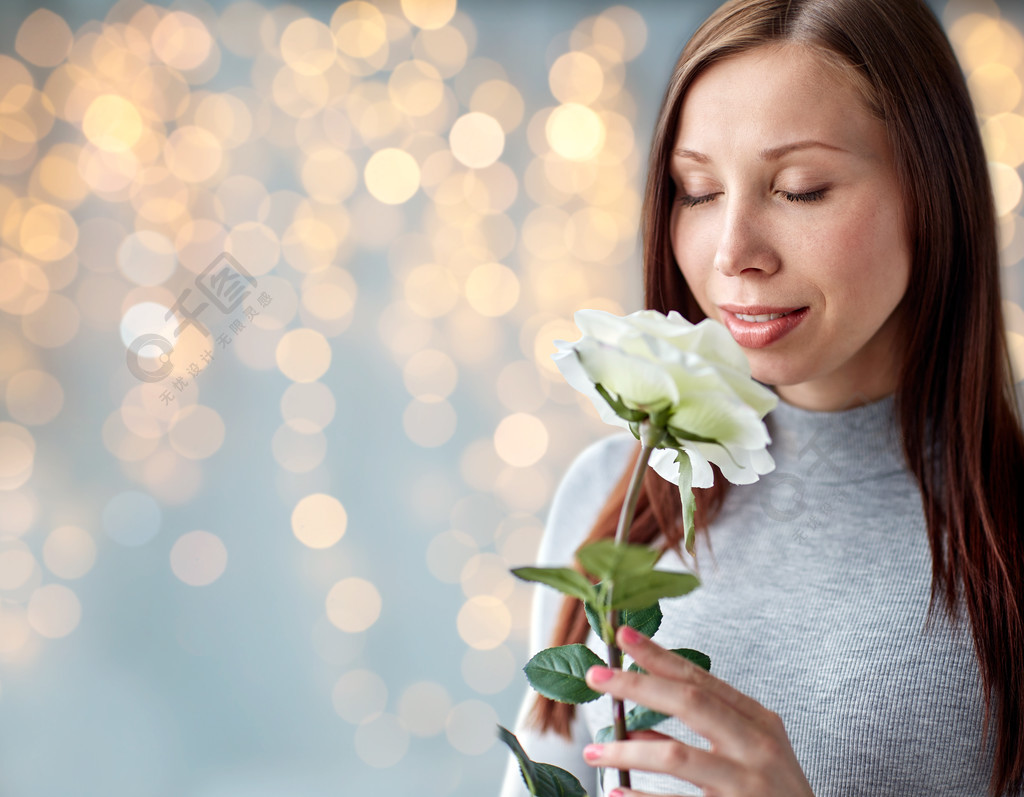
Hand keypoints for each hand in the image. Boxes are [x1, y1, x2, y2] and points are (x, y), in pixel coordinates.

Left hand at [581, 625, 814, 796]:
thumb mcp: (746, 757)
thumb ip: (698, 737)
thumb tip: (633, 729)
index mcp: (759, 722)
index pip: (701, 679)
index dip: (659, 656)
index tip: (624, 637)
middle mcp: (757, 746)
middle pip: (689, 702)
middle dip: (637, 685)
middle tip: (596, 677)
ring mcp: (747, 783)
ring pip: (676, 755)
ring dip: (627, 751)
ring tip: (594, 751)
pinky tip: (618, 794)